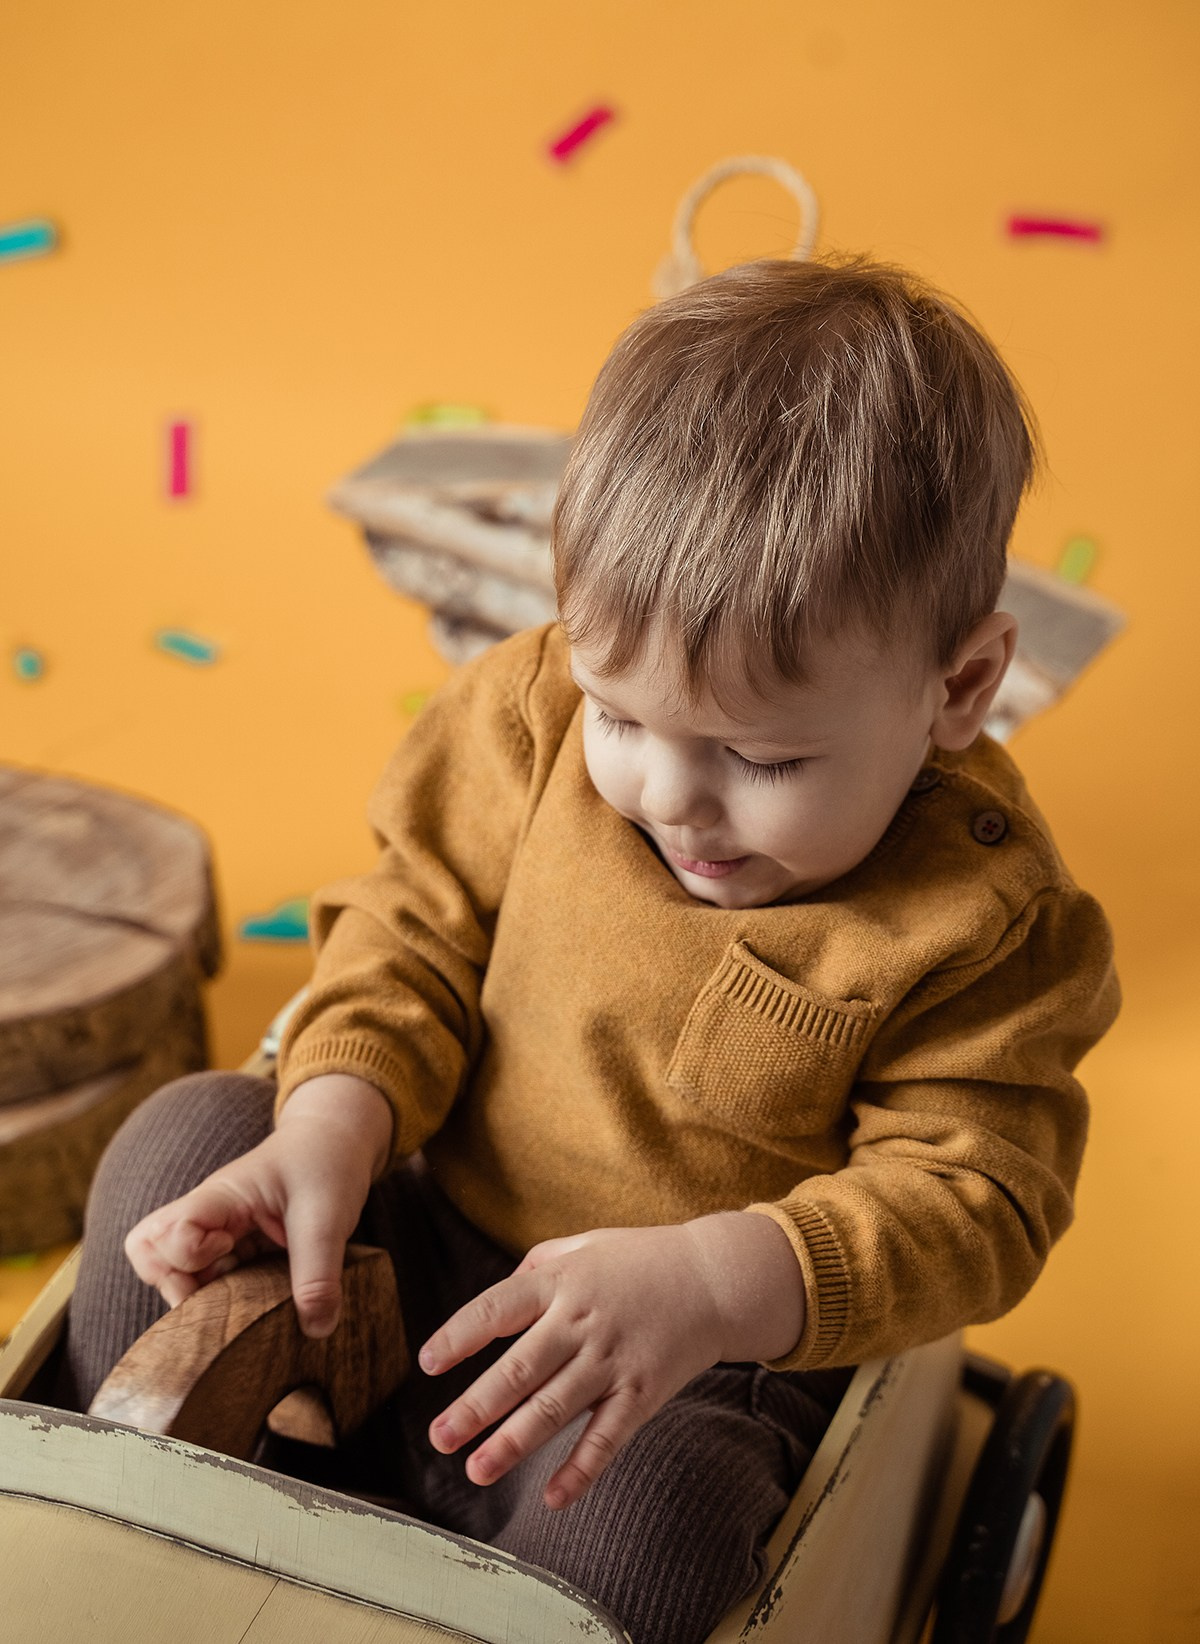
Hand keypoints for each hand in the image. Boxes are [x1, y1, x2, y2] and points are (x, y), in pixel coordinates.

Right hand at [123, 1074, 392, 1336]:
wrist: (337, 1140)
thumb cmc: (327, 1164)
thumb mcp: (328, 1218)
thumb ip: (319, 1275)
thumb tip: (315, 1332)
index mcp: (220, 1198)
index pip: (164, 1233)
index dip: (188, 1255)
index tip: (231, 1249)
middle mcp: (209, 1217)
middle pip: (150, 1255)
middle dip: (177, 1286)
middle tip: (225, 1291)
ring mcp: (219, 1233)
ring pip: (175, 1272)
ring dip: (202, 1296)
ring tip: (246, 1297)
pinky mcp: (236, 1249)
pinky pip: (209, 1279)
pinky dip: (225, 1297)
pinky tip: (258, 1298)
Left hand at [419, 1212, 805, 1509]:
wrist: (715, 1278)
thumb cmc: (642, 1259)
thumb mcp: (585, 1245)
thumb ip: (537, 1267)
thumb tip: (497, 1298)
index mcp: (561, 1283)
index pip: (498, 1308)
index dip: (460, 1335)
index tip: (427, 1363)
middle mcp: (583, 1322)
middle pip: (521, 1367)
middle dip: (476, 1405)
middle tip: (439, 1436)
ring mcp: (613, 1360)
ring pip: (556, 1407)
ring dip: (514, 1442)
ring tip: (476, 1469)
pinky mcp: (643, 1392)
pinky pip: (607, 1438)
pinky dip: (581, 1469)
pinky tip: (553, 1497)